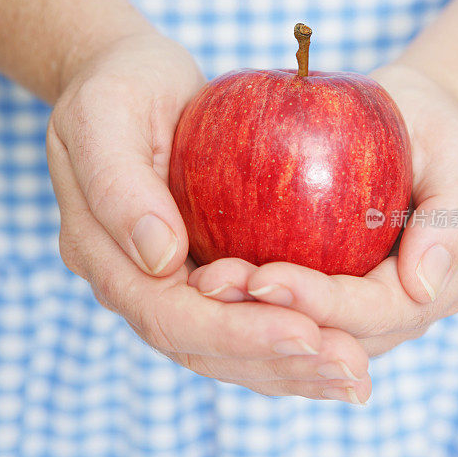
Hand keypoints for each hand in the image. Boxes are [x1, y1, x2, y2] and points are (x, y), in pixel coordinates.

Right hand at [47, 30, 370, 402]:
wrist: (129, 81)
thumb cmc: (119, 86)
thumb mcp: (105, 116)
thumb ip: (120, 187)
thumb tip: (162, 260)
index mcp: (102, 254)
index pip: (169, 316)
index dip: (236, 332)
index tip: (307, 331)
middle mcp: (133, 283)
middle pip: (203, 348)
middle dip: (277, 362)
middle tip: (350, 368)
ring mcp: (165, 284)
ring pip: (226, 350)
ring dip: (291, 369)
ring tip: (355, 375)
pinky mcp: (199, 273)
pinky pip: (244, 320)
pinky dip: (289, 344)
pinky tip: (338, 349)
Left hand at [188, 64, 457, 356]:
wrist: (409, 121)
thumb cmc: (436, 129)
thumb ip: (454, 220)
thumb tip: (423, 288)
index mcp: (433, 291)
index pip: (369, 313)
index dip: (316, 302)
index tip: (263, 277)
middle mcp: (393, 314)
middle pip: (325, 335)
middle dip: (267, 318)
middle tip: (211, 285)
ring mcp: (354, 308)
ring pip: (297, 331)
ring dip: (245, 315)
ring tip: (201, 283)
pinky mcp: (322, 289)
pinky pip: (281, 307)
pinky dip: (244, 299)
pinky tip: (201, 276)